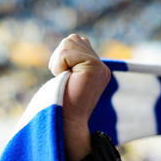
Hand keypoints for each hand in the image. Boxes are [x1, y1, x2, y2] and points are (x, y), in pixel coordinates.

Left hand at [49, 34, 110, 160]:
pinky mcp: (94, 67)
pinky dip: (58, 65)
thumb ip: (74, 58)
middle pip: (72, 39)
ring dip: (59, 61)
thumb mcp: (68, 75)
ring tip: (66, 79)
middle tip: (66, 79)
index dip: (63, 58)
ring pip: (69, 42)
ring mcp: (100, 66)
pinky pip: (66, 52)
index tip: (67, 79)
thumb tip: (75, 38)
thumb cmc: (62, 103)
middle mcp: (102, 66)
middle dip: (61, 57)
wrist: (67, 122)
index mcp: (97, 68)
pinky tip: (67, 80)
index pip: (77, 41)